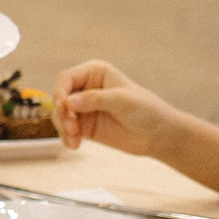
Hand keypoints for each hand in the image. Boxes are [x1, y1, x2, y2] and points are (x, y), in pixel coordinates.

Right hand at [51, 59, 175, 155]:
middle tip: (73, 128)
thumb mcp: (122, 100)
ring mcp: (84, 108)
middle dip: (63, 114)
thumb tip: (68, 102)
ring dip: (63, 128)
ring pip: (60, 115)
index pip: (67, 78)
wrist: (158, 135)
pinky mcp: (85, 126)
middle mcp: (86, 88)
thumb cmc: (146, 110)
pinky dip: (66, 138)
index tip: (63, 107)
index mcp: (95, 73)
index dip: (60, 91)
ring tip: (75, 140)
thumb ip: (95, 99)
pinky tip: (75, 146)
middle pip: (60, 97)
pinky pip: (66, 130)